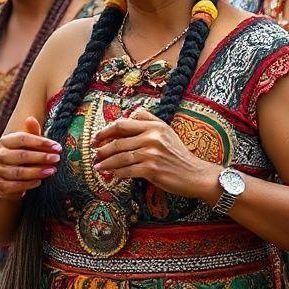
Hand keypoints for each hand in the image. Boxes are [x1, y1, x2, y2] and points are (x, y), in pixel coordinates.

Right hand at [0, 116, 60, 199]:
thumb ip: (33, 134)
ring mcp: (0, 171)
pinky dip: (28, 184)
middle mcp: (1, 155)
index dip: (41, 142)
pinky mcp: (2, 186)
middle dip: (42, 157)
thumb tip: (30, 118)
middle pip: (21, 155)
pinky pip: (15, 185)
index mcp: (7, 141)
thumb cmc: (25, 158)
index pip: (22, 138)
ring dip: (37, 171)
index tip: (57, 146)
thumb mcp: (31, 145)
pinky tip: (40, 182)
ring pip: (19, 172)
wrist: (10, 180)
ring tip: (52, 170)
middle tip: (57, 158)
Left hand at [92, 109, 220, 200]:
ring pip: (120, 157)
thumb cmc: (178, 154)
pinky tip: (111, 175)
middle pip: (118, 141)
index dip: (105, 131)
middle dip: (102, 149)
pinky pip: (127, 170)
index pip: (123, 124)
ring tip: (98, 166)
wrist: (194, 174)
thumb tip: (130, 113)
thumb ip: (149, 120)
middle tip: (94, 155)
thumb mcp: (167, 131)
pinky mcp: (151, 170)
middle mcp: (153, 137)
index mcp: (155, 126)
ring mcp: (152, 153)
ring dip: (105, 163)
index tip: (96, 139)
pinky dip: (116, 173)